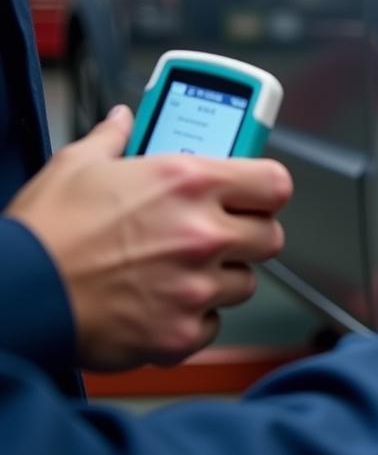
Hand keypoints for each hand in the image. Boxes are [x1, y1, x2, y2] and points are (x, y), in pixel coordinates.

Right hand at [5, 106, 291, 370]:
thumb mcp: (77, 166)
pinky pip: (213, 325)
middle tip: (216, 234)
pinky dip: (194, 319)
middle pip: (270, 237)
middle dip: (248, 236)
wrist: (15, 297)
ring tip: (181, 270)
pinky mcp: (181, 332)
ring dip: (221, 278)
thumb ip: (113, 138)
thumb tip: (123, 121)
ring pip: (245, 283)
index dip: (266, 190)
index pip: (275, 183)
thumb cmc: (45, 233)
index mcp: (190, 182)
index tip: (254, 194)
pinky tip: (163, 304)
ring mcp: (195, 286)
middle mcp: (203, 234)